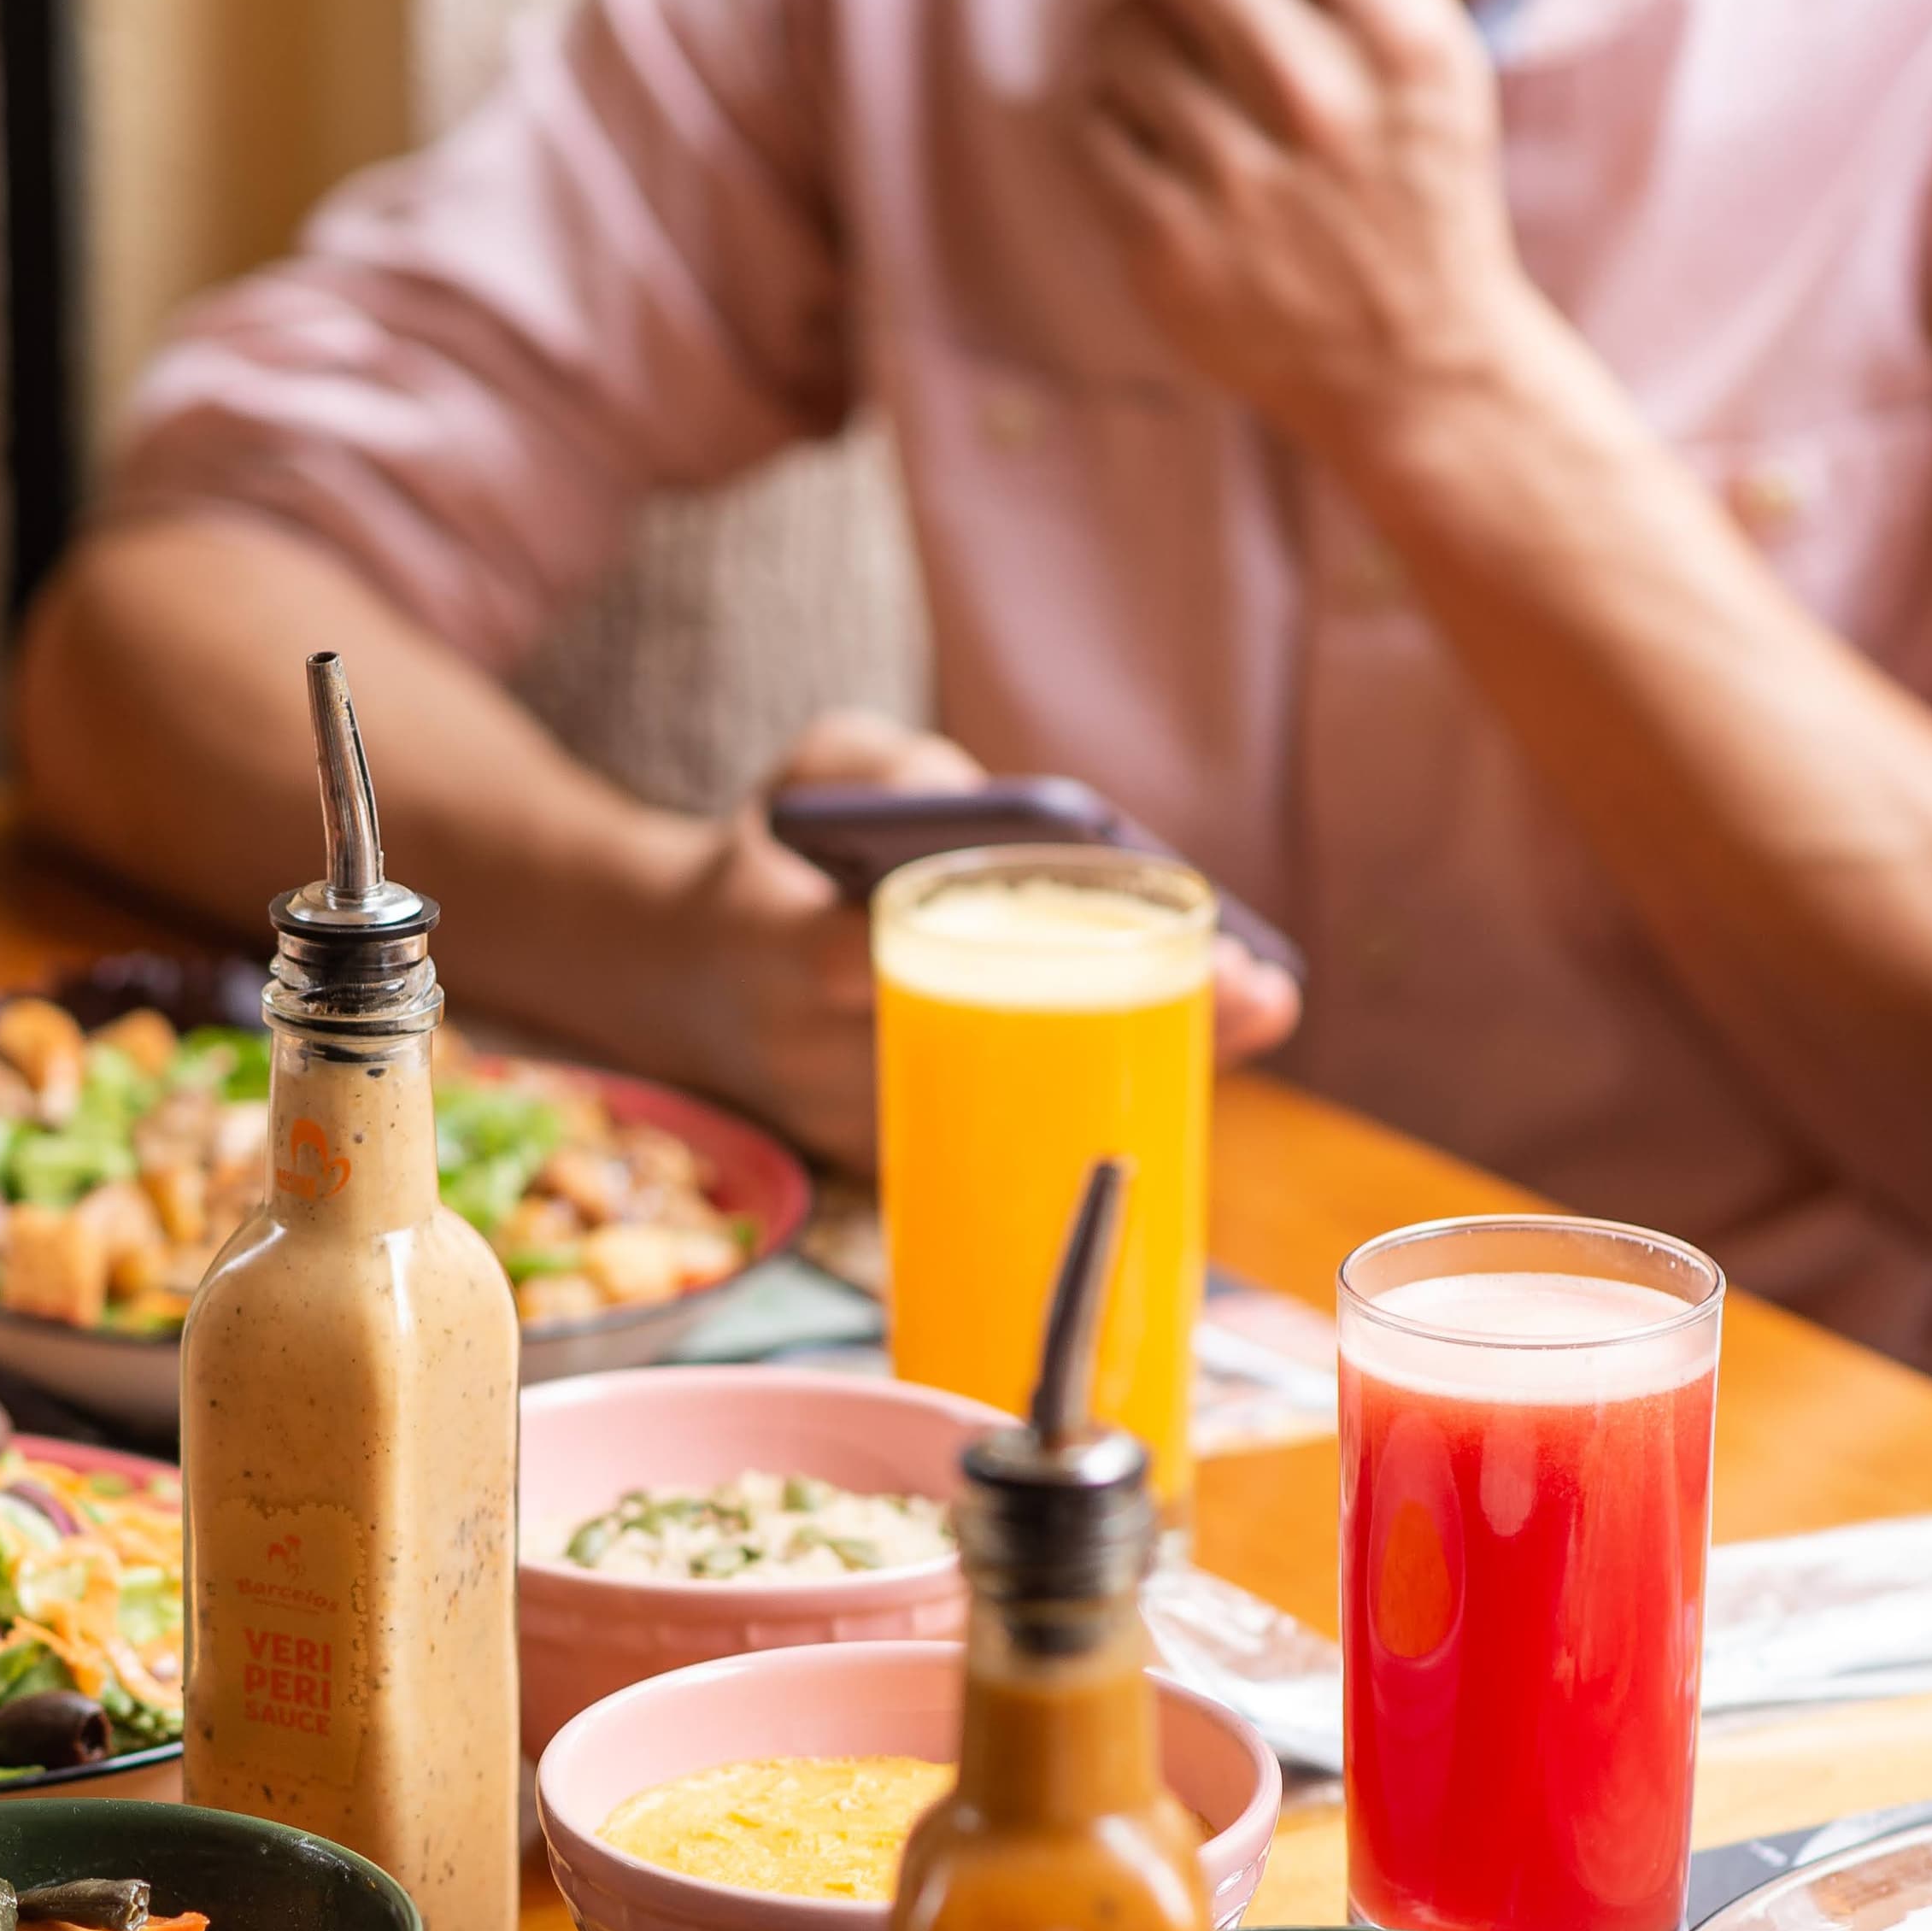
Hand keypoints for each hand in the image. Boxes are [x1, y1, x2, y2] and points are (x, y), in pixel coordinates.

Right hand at [647, 708, 1298, 1166]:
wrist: (671, 978)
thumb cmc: (766, 859)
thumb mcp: (805, 772)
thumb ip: (885, 768)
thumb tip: (986, 801)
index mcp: (780, 953)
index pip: (906, 962)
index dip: (1032, 962)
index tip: (1127, 933)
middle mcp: (813, 1060)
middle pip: (998, 1059)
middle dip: (1139, 1028)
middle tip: (1261, 991)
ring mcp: (847, 1126)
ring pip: (1014, 1115)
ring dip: (1139, 1066)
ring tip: (1253, 1010)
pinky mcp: (877, 1162)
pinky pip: (1005, 1137)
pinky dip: (1093, 1090)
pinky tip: (1185, 1046)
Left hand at [1077, 0, 1546, 472]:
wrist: (1410, 363)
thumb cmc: (1410, 181)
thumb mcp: (1426, 55)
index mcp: (1403, 38)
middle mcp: (1322, 102)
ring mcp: (1239, 183)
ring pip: (1120, 25)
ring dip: (1129, 27)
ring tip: (1166, 59)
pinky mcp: (1168, 248)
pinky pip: (1089, 121)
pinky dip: (1106, 110)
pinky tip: (1148, 129)